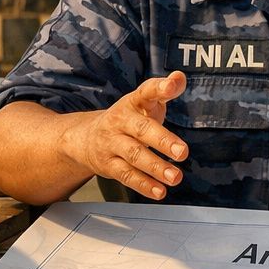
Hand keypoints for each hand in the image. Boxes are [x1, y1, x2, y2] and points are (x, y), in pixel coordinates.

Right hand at [61, 72, 188, 199]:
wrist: (86, 137)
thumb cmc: (126, 119)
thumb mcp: (144, 102)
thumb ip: (164, 91)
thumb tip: (180, 77)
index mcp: (132, 102)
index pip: (145, 91)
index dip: (159, 88)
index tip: (171, 87)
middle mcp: (120, 121)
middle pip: (141, 130)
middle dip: (162, 141)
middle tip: (182, 152)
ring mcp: (112, 144)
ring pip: (134, 155)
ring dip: (156, 167)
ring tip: (175, 176)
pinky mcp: (108, 165)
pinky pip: (126, 176)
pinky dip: (144, 184)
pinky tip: (159, 191)